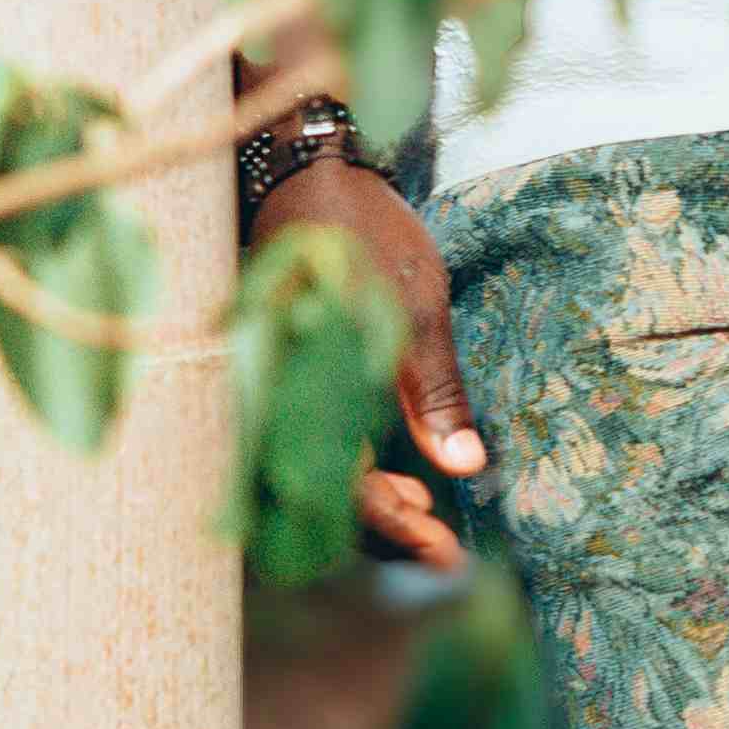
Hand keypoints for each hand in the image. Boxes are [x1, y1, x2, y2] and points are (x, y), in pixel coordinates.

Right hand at [259, 154, 488, 573]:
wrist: (300, 170)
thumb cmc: (361, 232)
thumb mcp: (415, 309)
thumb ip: (435, 392)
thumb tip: (465, 468)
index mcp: (299, 389)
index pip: (339, 492)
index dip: (393, 531)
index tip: (446, 558)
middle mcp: (268, 400)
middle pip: (318, 496)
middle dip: (382, 527)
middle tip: (444, 548)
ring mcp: (263, 389)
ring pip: (309, 475)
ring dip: (366, 500)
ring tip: (426, 509)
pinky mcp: (269, 376)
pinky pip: (300, 443)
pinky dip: (346, 466)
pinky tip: (392, 469)